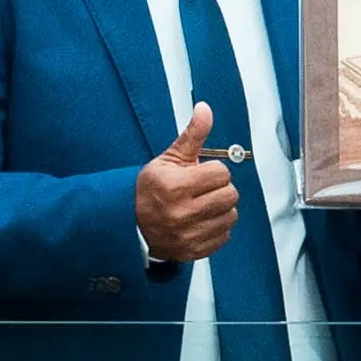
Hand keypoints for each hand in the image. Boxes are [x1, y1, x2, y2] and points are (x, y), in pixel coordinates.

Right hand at [136, 102, 239, 262]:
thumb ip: (192, 135)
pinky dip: (216, 227)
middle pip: (230, 195)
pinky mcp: (193, 250)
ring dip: (220, 208)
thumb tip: (205, 110)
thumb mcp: (169, 159)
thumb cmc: (150, 189)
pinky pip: (224, 236)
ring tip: (202, 205)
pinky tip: (201, 220)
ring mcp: (188, 235)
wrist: (130, 222)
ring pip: (230, 216)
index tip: (200, 174)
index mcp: (176, 187)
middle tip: (203, 189)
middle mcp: (182, 213)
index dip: (213, 170)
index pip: (221, 173)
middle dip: (219, 188)